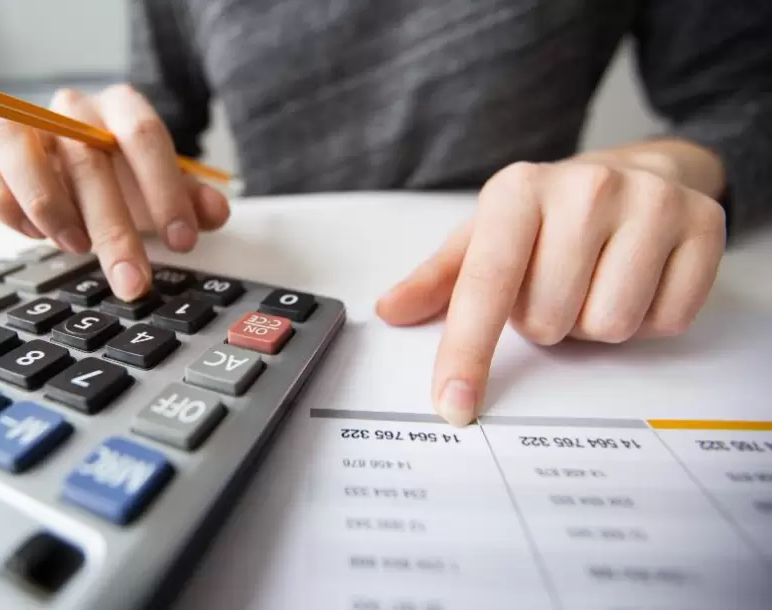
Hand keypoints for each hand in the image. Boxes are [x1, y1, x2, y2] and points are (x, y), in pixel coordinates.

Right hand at [0, 85, 230, 299]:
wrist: (85, 168)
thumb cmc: (128, 179)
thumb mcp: (165, 191)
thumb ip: (192, 200)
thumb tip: (215, 212)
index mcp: (121, 107)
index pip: (144, 135)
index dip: (165, 191)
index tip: (182, 242)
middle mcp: (71, 109)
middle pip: (88, 159)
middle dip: (114, 230)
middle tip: (133, 281)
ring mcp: (25, 125)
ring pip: (16, 145)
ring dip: (46, 203)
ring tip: (76, 249)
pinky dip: (2, 202)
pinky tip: (33, 236)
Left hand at [376, 155, 726, 425]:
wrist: (636, 170)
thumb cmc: (548, 216)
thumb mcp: (485, 236)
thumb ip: (437, 280)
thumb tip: (391, 311)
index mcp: (517, 192)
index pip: (485, 286)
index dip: (466, 352)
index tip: (454, 403)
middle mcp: (585, 188)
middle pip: (548, 321)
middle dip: (546, 321)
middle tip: (555, 285)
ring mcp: (650, 202)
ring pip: (607, 327)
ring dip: (594, 324)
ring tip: (594, 282)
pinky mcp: (704, 224)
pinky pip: (666, 321)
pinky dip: (647, 319)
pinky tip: (638, 280)